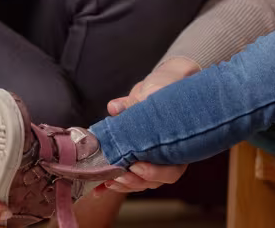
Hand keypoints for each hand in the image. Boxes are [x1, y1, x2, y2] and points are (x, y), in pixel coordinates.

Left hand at [95, 57, 200, 195]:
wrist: (163, 84)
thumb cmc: (165, 87)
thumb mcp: (155, 87)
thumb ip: (139, 99)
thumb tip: (115, 108)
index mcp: (178, 144)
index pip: (172, 169)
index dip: (155, 172)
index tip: (137, 166)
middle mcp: (167, 156)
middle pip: (155, 181)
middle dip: (135, 181)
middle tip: (117, 175)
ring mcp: (152, 159)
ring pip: (141, 181)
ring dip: (123, 184)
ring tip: (106, 181)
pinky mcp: (136, 157)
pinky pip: (127, 175)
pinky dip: (112, 183)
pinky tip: (97, 190)